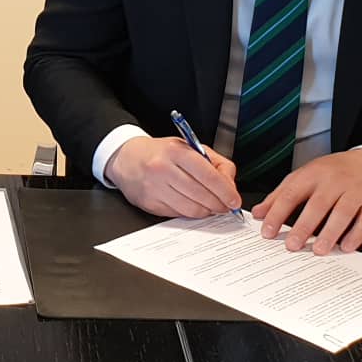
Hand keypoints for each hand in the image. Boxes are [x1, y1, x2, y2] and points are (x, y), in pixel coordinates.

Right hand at [104, 135, 241, 218]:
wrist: (127, 158)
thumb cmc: (161, 153)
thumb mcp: (189, 147)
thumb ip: (215, 163)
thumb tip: (230, 186)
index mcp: (177, 152)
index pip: (208, 176)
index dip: (226, 191)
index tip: (234, 200)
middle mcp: (163, 169)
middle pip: (201, 195)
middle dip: (219, 205)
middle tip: (226, 207)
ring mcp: (155, 188)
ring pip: (191, 209)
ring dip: (206, 211)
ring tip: (211, 207)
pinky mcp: (149, 203)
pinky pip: (178, 214)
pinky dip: (190, 213)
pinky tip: (193, 206)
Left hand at [249, 148, 361, 253]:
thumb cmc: (332, 172)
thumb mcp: (303, 176)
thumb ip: (280, 195)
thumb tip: (258, 213)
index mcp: (313, 174)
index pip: (292, 194)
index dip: (278, 213)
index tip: (268, 232)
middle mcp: (334, 181)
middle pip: (318, 204)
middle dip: (304, 226)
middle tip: (292, 245)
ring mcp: (355, 191)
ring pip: (343, 212)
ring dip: (330, 232)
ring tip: (318, 249)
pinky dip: (357, 234)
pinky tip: (346, 246)